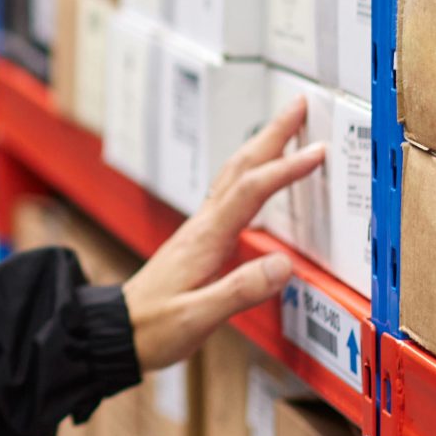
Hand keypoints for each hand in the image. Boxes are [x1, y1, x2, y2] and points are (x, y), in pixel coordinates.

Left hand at [121, 96, 326, 370]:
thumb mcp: (196, 317)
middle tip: (298, 105)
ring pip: (233, 175)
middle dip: (271, 134)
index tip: (317, 150)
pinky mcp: (199, 239)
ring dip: (260, 147)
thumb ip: (239, 292)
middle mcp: (202, 225)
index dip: (285, 169)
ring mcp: (200, 229)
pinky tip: (257, 177)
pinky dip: (250, 173)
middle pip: (240, 167)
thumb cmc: (153, 327)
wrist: (118, 331)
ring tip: (285, 127)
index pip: (250, 191)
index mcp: (206, 239)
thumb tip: (284, 266)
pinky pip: (230, 193)